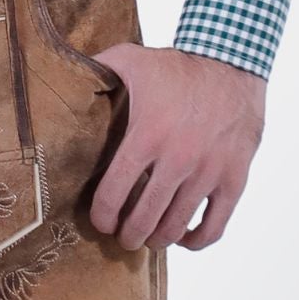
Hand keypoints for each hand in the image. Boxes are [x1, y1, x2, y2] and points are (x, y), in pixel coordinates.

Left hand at [84, 44, 265, 250]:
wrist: (234, 62)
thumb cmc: (179, 66)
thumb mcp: (132, 59)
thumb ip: (98, 70)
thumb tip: (64, 76)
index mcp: (147, 134)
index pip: (114, 192)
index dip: (103, 215)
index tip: (101, 223)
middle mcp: (179, 158)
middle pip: (144, 217)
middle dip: (128, 235)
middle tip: (123, 237)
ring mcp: (209, 171)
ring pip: (176, 226)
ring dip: (157, 240)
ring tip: (148, 239)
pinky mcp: (234, 178)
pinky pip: (215, 225)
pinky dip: (196, 240)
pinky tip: (184, 238)